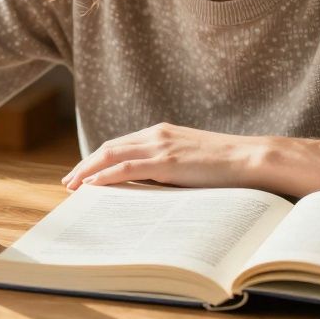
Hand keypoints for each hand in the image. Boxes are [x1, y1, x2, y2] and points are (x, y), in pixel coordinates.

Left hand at [61, 123, 272, 190]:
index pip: (120, 144)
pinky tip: (91, 186)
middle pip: (109, 148)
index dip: (98, 158)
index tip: (83, 172)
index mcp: (161, 132)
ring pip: (111, 156)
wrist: (250, 158)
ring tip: (72, 186)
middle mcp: (156, 134)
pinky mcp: (165, 161)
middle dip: (85, 165)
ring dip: (88, 171)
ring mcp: (160, 146)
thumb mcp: (191, 159)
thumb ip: (170, 165)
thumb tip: (151, 184)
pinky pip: (126, 169)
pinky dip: (104, 176)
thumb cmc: (226, 164)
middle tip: (68, 182)